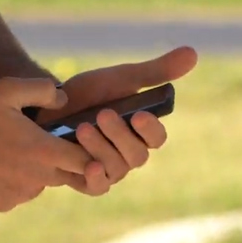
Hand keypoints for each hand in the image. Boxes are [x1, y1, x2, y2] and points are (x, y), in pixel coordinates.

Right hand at [0, 77, 92, 211]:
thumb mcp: (7, 90)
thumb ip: (42, 90)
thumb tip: (63, 99)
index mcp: (44, 152)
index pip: (88, 161)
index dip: (88, 150)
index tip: (76, 139)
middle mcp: (37, 179)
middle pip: (67, 174)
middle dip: (59, 158)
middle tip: (36, 139)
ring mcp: (19, 196)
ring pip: (40, 183)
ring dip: (34, 169)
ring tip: (8, 148)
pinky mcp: (2, 205)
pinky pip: (18, 193)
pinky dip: (12, 180)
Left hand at [36, 46, 197, 195]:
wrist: (48, 107)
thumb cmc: (90, 93)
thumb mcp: (120, 78)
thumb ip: (155, 71)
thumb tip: (193, 53)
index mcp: (142, 132)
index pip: (157, 137)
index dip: (150, 129)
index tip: (138, 114)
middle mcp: (129, 154)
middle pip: (137, 155)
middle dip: (120, 135)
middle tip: (103, 114)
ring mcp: (109, 169)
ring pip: (116, 169)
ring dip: (101, 149)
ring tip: (82, 127)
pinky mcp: (85, 181)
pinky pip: (96, 189)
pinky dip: (95, 180)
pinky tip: (89, 167)